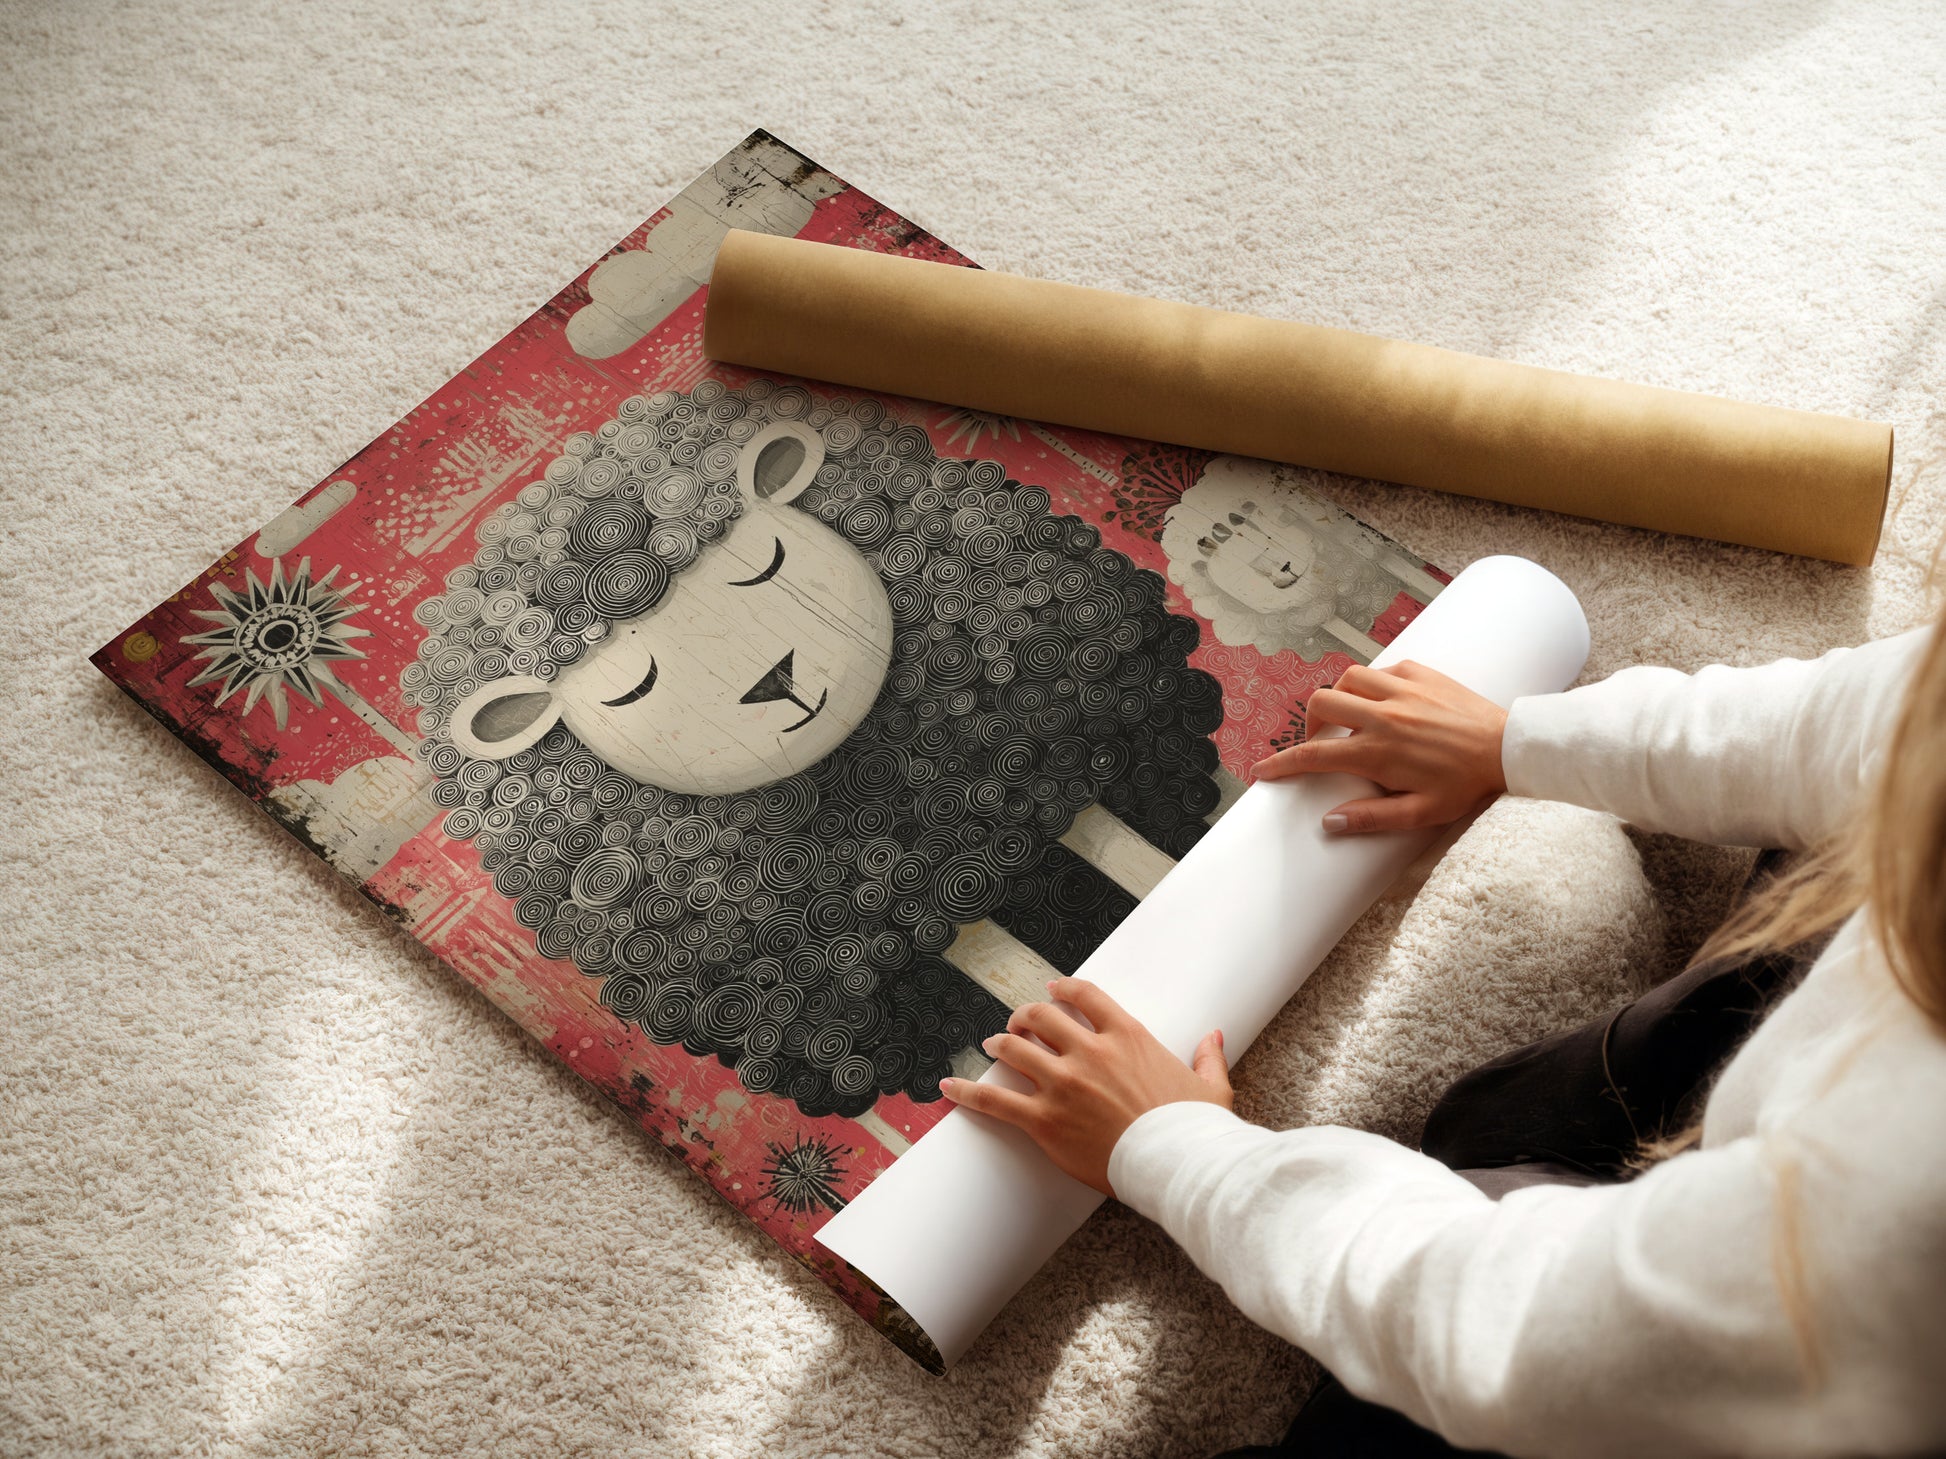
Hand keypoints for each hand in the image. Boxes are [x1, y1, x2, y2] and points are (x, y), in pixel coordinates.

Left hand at [938, 978, 1230, 1196]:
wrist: (1178, 1165)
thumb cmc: (1195, 1130)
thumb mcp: (1210, 1086)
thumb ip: (1208, 1056)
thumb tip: (1214, 1036)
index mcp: (1128, 1037)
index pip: (1085, 996)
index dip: (1063, 989)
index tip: (1052, 990)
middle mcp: (1090, 1052)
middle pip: (1041, 1017)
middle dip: (1025, 1017)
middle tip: (1018, 1023)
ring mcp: (1063, 1084)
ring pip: (1015, 1049)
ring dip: (1000, 1044)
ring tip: (992, 1045)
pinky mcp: (1044, 1120)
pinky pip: (995, 1100)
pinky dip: (967, 1092)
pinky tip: (948, 1086)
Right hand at [1250, 660, 1507, 834]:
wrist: (1508, 748)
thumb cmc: (1466, 785)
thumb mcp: (1420, 813)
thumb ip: (1372, 818)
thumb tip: (1329, 822)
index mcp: (1378, 752)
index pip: (1314, 755)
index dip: (1281, 764)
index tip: (1263, 770)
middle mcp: (1383, 715)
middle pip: (1321, 704)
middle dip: (1309, 723)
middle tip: (1321, 741)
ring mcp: (1401, 690)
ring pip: (1347, 678)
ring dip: (1339, 697)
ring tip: (1350, 718)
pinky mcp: (1420, 673)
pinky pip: (1381, 670)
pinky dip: (1373, 684)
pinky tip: (1384, 702)